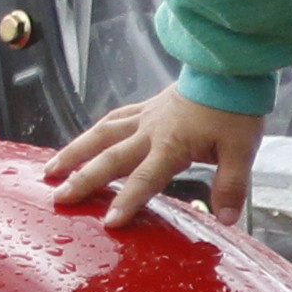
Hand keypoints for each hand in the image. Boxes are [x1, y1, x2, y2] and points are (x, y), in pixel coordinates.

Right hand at [40, 90, 262, 228]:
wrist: (229, 69)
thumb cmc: (234, 110)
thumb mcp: (241, 151)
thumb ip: (231, 185)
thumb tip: (226, 218)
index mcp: (171, 145)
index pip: (145, 178)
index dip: (127, 201)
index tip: (109, 222)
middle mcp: (150, 131)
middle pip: (110, 158)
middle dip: (83, 181)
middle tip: (59, 200)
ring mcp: (144, 117)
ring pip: (101, 135)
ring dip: (74, 153)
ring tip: (50, 171)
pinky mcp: (146, 107)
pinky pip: (113, 119)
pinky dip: (94, 131)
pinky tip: (82, 141)